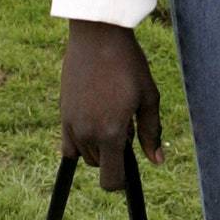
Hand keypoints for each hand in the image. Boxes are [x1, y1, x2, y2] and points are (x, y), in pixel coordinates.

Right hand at [60, 20, 163, 189]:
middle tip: (125, 123)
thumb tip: (156, 161)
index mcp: (111, 132)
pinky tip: (94, 122)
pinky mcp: (62, 114)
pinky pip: (67, 145)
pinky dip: (80, 142)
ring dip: (98, 146)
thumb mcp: (148, 97)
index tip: (129, 169)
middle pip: (99, 166)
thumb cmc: (128, 65)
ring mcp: (71, 124)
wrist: (97, 37)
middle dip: (113, 155)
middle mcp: (87, 133)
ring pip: (85, 155)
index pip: (110, 180)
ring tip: (110, 114)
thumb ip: (151, 132)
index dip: (121, 183)